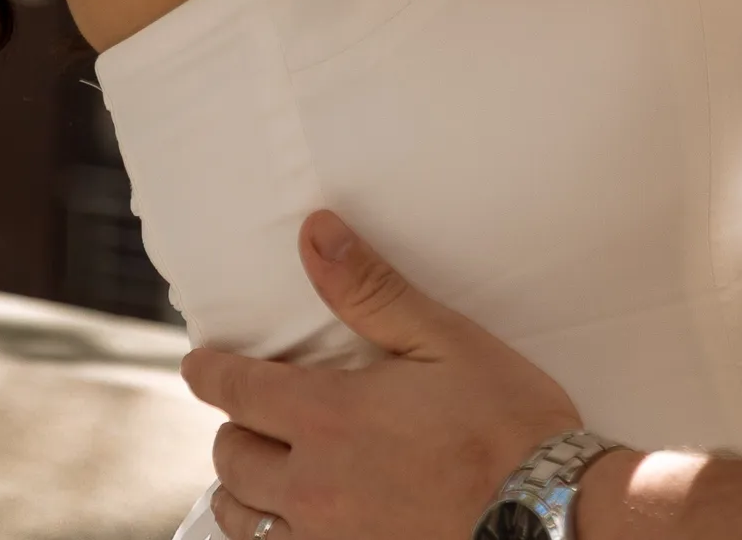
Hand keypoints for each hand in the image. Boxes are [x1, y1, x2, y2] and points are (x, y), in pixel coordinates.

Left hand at [185, 214, 584, 539]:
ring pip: (244, 522)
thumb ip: (370, 289)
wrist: (544, 517)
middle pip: (232, 459)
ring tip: (258, 471)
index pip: (239, 391)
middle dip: (231, 428)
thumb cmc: (503, 420)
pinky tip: (291, 524)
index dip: (209, 373)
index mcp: (329, 418)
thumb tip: (314, 233)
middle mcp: (313, 486)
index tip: (196, 363)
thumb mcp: (442, 339)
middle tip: (246, 412)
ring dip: (240, 491)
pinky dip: (272, 537)